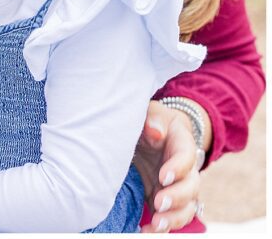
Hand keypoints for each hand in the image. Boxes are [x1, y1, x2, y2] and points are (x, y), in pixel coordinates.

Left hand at [134, 100, 204, 232]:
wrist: (153, 130)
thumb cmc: (151, 120)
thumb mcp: (151, 112)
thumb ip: (152, 119)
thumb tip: (155, 132)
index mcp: (182, 143)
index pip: (186, 156)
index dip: (178, 168)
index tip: (163, 175)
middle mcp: (185, 169)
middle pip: (191, 187)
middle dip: (177, 197)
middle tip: (159, 202)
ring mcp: (178, 186)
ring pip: (186, 207)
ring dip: (173, 218)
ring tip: (156, 225)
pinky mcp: (167, 198)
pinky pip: (172, 217)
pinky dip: (162, 227)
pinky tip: (146, 231)